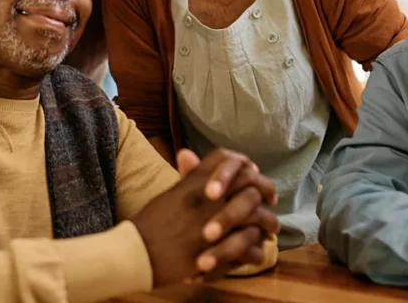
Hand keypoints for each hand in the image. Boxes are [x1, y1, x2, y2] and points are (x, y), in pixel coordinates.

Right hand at [132, 148, 278, 286]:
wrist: (136, 253)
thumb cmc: (151, 223)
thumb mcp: (170, 193)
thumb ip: (187, 176)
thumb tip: (189, 153)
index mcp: (196, 182)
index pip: (229, 160)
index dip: (245, 165)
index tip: (253, 174)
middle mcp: (208, 198)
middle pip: (250, 184)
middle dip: (266, 191)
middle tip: (271, 200)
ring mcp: (215, 223)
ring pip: (257, 217)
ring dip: (267, 222)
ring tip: (270, 229)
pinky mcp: (218, 250)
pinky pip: (250, 248)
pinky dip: (256, 250)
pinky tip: (255, 251)